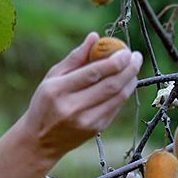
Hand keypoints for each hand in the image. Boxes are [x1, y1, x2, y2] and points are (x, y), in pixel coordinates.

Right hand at [21, 33, 142, 159]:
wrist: (40, 141)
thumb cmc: (45, 102)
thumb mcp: (52, 77)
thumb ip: (75, 57)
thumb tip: (94, 36)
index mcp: (58, 91)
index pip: (93, 73)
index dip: (114, 61)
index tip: (126, 51)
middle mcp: (73, 108)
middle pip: (110, 85)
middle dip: (128, 69)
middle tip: (136, 57)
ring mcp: (87, 121)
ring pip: (117, 97)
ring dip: (130, 80)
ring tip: (133, 67)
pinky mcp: (96, 129)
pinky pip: (116, 107)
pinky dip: (124, 93)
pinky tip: (125, 83)